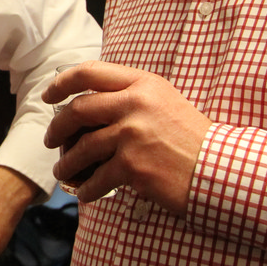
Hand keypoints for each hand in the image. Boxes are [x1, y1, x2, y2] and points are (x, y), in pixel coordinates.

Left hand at [41, 61, 210, 211]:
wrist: (218, 168)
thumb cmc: (192, 138)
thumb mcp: (165, 102)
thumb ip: (132, 97)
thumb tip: (90, 107)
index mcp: (143, 83)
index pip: (91, 72)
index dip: (62, 82)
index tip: (48, 94)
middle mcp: (135, 104)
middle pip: (78, 110)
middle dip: (57, 127)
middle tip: (51, 139)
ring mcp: (133, 134)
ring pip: (83, 147)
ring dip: (67, 163)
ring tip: (63, 171)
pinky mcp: (133, 165)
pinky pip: (97, 177)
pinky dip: (86, 188)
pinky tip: (85, 193)